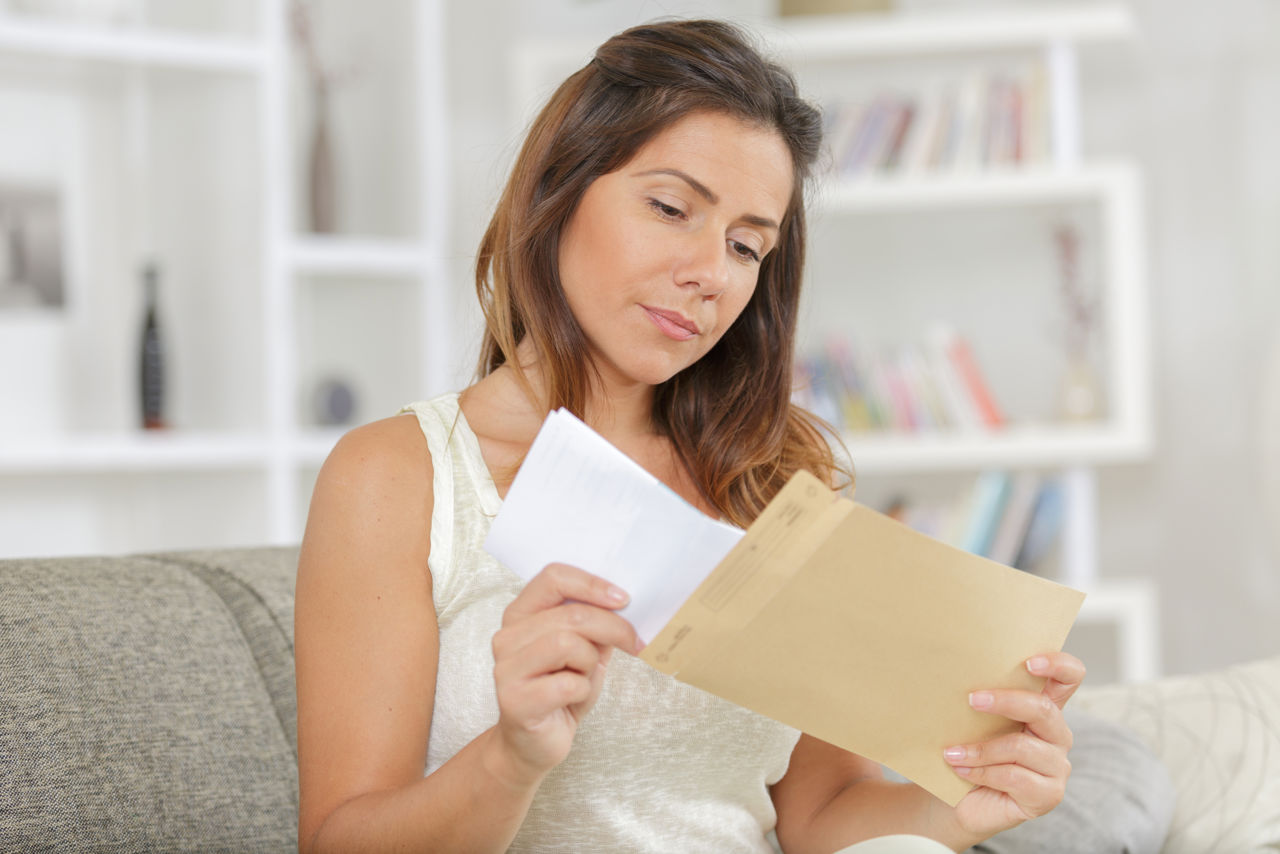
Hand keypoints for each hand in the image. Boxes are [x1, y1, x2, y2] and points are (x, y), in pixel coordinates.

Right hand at [487, 563, 641, 786]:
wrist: (534, 744)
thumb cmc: (560, 692)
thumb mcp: (584, 650)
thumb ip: (595, 624)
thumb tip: (624, 603)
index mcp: (521, 614)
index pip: (553, 577)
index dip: (592, 584)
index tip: (624, 599)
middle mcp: (507, 636)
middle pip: (570, 614)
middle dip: (612, 628)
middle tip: (633, 643)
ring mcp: (506, 669)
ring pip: (566, 643)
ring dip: (590, 661)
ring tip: (585, 676)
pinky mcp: (514, 701)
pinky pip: (566, 683)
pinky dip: (582, 690)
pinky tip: (573, 698)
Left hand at [941, 652, 1085, 839]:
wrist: (959, 800)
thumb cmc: (968, 752)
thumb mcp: (974, 722)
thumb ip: (980, 701)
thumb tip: (952, 674)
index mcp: (1043, 708)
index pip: (1069, 678)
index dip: (1058, 665)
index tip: (1030, 662)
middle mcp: (1056, 735)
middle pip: (1043, 709)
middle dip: (1005, 701)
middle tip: (971, 700)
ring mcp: (1056, 766)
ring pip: (1021, 747)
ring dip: (980, 749)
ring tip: (951, 752)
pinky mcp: (1048, 795)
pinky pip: (1014, 776)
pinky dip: (981, 771)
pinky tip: (960, 769)